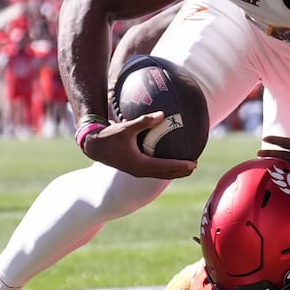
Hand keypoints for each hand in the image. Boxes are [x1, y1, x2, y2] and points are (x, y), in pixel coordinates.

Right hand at [82, 112, 196, 179]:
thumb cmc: (109, 135)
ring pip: (160, 174)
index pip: (165, 166)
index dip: (180, 166)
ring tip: (188, 167)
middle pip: (165, 174)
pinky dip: (165, 168)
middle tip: (195, 165)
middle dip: (181, 171)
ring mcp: (137, 171)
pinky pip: (154, 171)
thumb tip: (163, 115)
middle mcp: (139, 171)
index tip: (193, 163)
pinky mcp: (134, 169)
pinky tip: (171, 162)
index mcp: (139, 163)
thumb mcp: (126, 127)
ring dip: (174, 172)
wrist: (94, 146)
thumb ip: (144, 121)